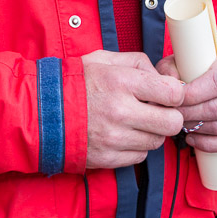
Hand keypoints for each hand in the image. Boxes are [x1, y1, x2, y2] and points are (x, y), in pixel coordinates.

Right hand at [82, 50, 184, 168]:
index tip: (168, 93)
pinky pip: (139, 157)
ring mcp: (114, 138)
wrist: (41, 111)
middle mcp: (121, 111)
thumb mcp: (103, 59)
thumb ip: (137, 63)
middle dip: (169, 116)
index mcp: (121, 82)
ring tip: (135, 121)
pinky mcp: (108, 158)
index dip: (175, 93)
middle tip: (158, 110)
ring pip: (157, 142)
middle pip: (172, 123)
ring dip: (151, 132)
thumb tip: (163, 76)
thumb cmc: (74, 82)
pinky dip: (136, 147)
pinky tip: (124, 135)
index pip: (173, 93)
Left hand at [157, 41, 216, 152]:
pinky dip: (211, 144)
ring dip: (197, 128)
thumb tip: (167, 83)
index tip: (175, 98)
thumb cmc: (208, 61)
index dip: (194, 94)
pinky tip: (193, 139)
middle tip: (172, 114)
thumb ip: (174, 65)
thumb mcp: (192, 54)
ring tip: (180, 124)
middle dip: (191, 114)